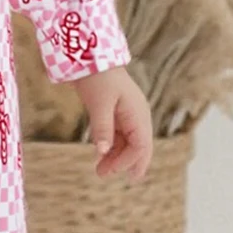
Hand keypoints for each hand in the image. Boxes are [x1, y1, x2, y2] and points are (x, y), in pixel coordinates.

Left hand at [72, 66, 152, 180]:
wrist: (90, 56)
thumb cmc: (97, 77)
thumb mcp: (98, 103)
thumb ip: (102, 128)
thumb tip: (102, 152)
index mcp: (139, 113)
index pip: (141, 145)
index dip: (127, 161)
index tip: (108, 170)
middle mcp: (138, 116)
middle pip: (139, 147)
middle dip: (125, 163)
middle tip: (106, 176)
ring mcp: (128, 114)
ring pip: (128, 143)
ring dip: (116, 157)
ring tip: (99, 170)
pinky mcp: (117, 113)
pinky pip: (119, 135)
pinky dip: (111, 147)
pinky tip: (100, 155)